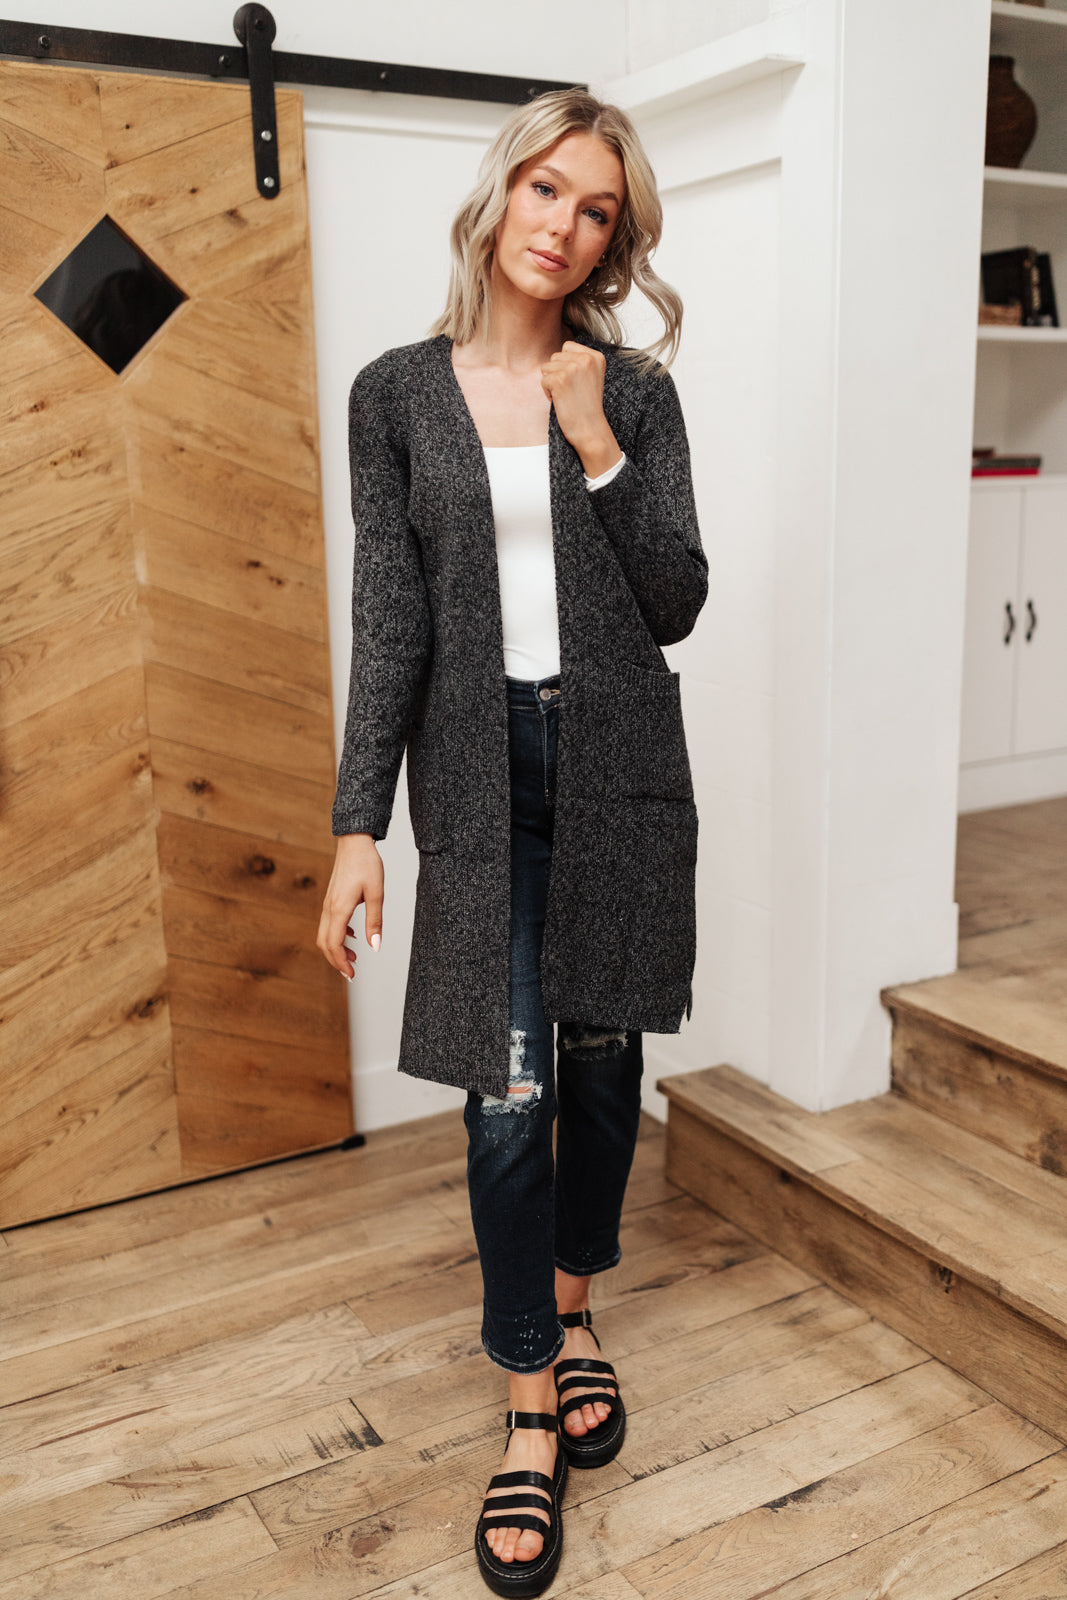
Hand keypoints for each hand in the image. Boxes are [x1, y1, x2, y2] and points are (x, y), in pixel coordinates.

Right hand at [317, 834, 383, 979]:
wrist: (354, 841)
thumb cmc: (366, 863)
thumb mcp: (376, 894)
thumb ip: (375, 922)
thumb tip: (375, 946)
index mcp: (339, 909)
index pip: (333, 944)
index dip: (341, 962)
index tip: (352, 974)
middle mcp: (329, 908)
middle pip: (324, 943)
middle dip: (336, 961)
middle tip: (351, 972)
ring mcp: (328, 903)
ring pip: (324, 934)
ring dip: (336, 948)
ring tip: (354, 956)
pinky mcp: (331, 899)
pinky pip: (329, 923)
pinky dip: (338, 935)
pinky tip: (353, 935)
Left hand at [540, 340, 621, 478]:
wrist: (591, 430)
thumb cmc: (587, 407)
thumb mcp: (590, 376)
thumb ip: (579, 361)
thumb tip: (557, 353)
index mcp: (596, 356)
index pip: (567, 347)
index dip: (566, 365)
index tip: (577, 383)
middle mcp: (586, 358)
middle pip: (555, 356)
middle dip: (557, 374)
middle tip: (571, 392)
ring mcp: (573, 368)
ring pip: (546, 367)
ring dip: (551, 383)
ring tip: (566, 396)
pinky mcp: (560, 379)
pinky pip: (543, 380)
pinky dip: (548, 393)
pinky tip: (561, 402)